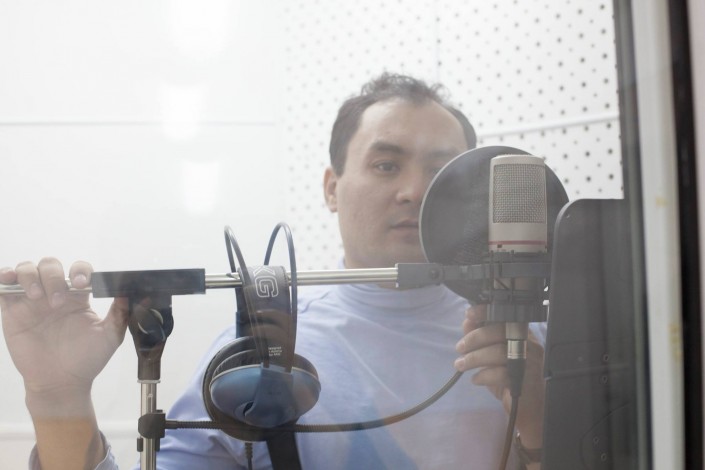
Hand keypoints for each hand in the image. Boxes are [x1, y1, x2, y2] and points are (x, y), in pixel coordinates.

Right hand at [0, 258, 128, 413]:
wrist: (62, 383)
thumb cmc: (86, 360)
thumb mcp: (110, 336)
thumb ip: (120, 313)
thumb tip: (132, 292)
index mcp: (79, 297)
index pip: (78, 270)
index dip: (79, 271)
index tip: (82, 285)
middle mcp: (55, 294)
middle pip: (50, 265)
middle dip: (54, 276)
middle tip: (58, 300)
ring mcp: (32, 301)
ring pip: (27, 270)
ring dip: (31, 276)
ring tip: (37, 297)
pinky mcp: (12, 311)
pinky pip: (3, 286)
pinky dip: (4, 276)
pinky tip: (10, 279)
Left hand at [454, 304, 544, 446]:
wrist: (530, 410)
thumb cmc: (511, 379)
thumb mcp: (493, 357)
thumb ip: (482, 339)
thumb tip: (468, 321)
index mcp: (523, 335)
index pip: (506, 316)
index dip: (487, 312)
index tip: (469, 314)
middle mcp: (530, 345)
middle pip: (500, 332)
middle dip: (474, 338)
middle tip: (459, 348)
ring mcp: (530, 363)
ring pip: (499, 352)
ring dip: (474, 358)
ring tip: (460, 365)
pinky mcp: (526, 380)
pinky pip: (501, 374)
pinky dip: (483, 376)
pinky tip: (475, 379)